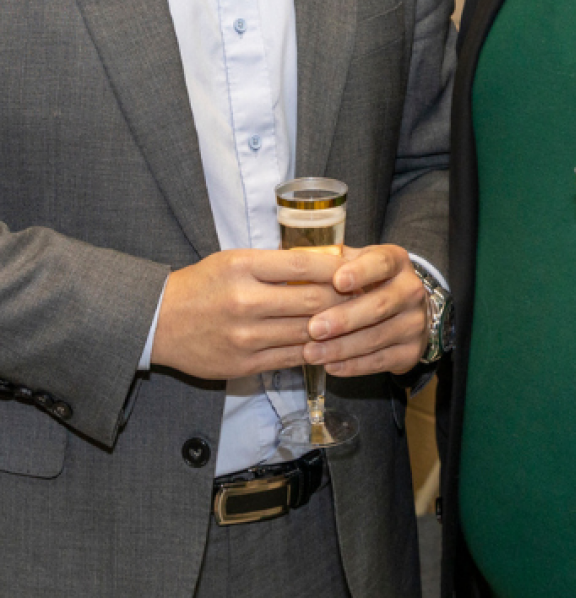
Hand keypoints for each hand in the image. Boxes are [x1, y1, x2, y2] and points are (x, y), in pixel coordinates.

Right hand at [151, 248, 348, 379]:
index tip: (357, 269)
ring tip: (358, 322)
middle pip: (311, 300)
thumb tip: (324, 262)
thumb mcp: (234, 260)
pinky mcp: (244, 363)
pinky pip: (291, 358)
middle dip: (345, 299)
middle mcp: (245, 300)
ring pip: (305, 332)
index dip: (336, 268)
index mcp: (243, 266)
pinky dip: (314, 351)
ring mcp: (245, 336)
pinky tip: (330, 345)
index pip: (302, 264)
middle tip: (368, 296)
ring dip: (336, 328)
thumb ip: (275, 263)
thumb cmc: (203, 284)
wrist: (160, 321)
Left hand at [303, 245, 428, 377]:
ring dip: (341, 348)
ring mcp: (415, 323)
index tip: (338, 281)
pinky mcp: (411, 352)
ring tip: (311, 353)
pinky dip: (352, 366)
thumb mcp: (358, 262)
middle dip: (344, 319)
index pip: (382, 263)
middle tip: (314, 328)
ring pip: (376, 338)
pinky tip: (330, 366)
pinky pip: (379, 361)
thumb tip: (296, 260)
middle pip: (379, 305)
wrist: (406, 310)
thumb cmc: (371, 282)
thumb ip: (334, 261)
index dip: (361, 272)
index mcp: (397, 261)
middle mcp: (411, 290)